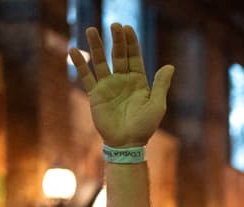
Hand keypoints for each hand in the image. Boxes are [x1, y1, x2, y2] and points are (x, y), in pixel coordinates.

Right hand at [70, 25, 173, 147]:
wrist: (127, 143)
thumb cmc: (144, 126)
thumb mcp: (157, 105)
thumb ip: (161, 85)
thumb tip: (170, 66)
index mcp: (139, 82)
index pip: (134, 58)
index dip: (132, 43)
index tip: (128, 28)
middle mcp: (122, 80)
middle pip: (118, 55)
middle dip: (117, 40)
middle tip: (115, 25)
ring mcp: (108, 86)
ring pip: (100, 62)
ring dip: (96, 46)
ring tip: (92, 29)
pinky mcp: (96, 94)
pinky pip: (86, 76)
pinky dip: (80, 64)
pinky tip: (74, 51)